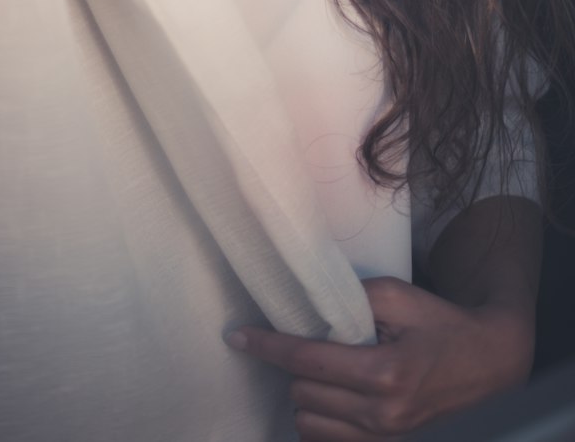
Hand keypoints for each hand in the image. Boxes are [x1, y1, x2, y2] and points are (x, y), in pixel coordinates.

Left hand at [226, 276, 534, 439]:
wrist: (486, 361)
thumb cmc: (439, 322)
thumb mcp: (396, 295)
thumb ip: (349, 298)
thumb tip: (305, 303)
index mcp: (383, 372)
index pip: (307, 361)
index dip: (267, 347)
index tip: (237, 337)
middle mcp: (382, 412)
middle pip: (302, 393)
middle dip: (292, 365)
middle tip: (297, 338)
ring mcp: (385, 434)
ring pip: (309, 423)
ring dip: (304, 394)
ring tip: (318, 368)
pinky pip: (328, 439)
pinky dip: (319, 418)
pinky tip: (327, 393)